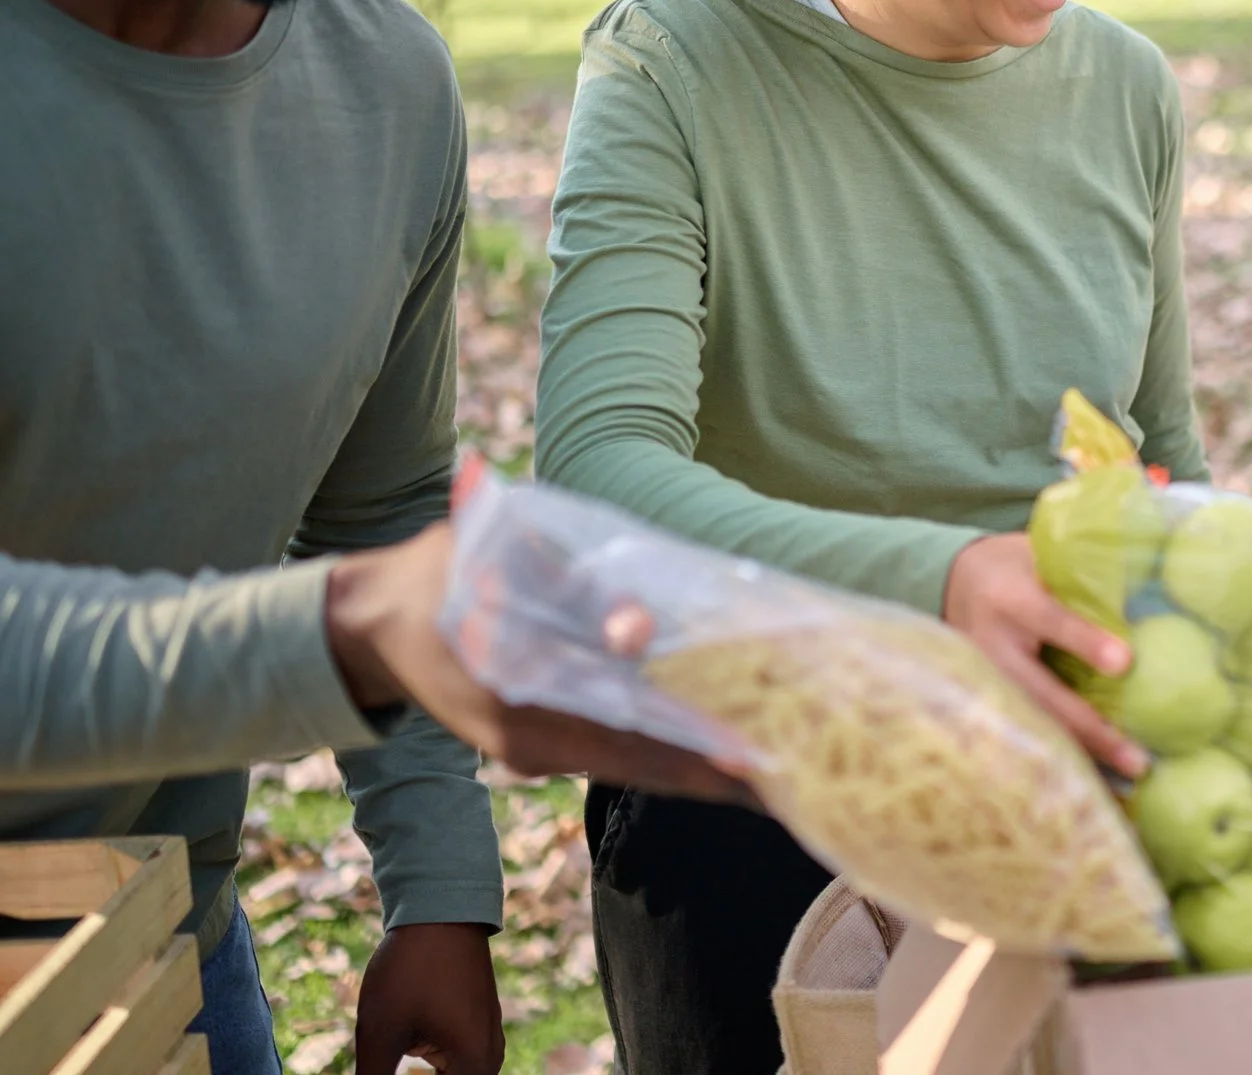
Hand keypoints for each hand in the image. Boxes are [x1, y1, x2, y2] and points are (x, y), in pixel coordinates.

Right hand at [324, 524, 754, 803]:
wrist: (373, 621)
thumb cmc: (443, 573)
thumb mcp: (497, 561)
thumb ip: (567, 591)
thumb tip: (635, 629)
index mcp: (516, 700)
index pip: (627, 732)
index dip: (693, 746)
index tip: (754, 756)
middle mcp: (528, 742)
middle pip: (642, 762)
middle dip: (715, 771)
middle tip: (790, 778)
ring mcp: (532, 752)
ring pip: (633, 765)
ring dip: (699, 770)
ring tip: (774, 777)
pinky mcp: (536, 749)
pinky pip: (613, 757)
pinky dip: (667, 757)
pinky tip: (719, 757)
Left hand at [354, 923, 500, 1074]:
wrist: (441, 908)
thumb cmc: (411, 970)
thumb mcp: (379, 1033)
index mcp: (474, 1067)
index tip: (381, 1070)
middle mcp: (490, 1058)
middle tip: (380, 1066)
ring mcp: (486, 1040)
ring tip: (388, 1064)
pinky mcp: (477, 1025)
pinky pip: (456, 1066)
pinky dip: (429, 1072)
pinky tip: (401, 1061)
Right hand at [943, 533, 1145, 777]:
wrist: (955, 581)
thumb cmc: (1018, 566)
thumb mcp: (1040, 556)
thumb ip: (1084, 577)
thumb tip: (1152, 597)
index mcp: (1010, 598)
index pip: (1050, 619)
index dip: (1085, 641)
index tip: (1126, 663)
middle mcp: (992, 645)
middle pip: (1042, 695)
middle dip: (1091, 730)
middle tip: (1137, 758)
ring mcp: (984, 680)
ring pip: (1035, 724)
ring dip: (1083, 756)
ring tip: (1129, 779)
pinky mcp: (986, 703)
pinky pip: (1029, 732)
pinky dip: (1065, 758)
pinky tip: (1103, 782)